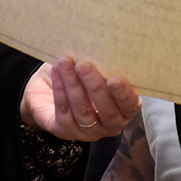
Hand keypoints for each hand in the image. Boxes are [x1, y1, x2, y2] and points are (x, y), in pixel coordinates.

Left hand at [21, 56, 139, 141]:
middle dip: (95, 87)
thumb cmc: (81, 75)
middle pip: (107, 111)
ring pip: (83, 111)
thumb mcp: (96, 68)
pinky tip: (57, 72)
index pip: (130, 105)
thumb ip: (104, 65)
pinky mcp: (66, 131)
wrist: (50, 86)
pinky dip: (60, 89)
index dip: (123, 94)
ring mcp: (88, 131)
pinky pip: (64, 111)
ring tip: (66, 63)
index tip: (114, 79)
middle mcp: (109, 124)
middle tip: (84, 65)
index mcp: (124, 108)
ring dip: (73, 85)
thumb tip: (104, 48)